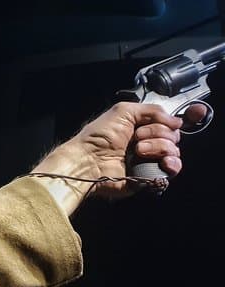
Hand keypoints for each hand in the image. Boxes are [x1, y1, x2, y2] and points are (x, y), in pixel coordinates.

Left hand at [31, 101, 204, 212]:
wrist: (88, 161)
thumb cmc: (99, 136)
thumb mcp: (124, 111)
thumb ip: (152, 110)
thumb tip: (176, 120)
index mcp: (140, 128)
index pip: (169, 123)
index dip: (180, 120)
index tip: (198, 112)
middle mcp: (146, 143)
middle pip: (173, 136)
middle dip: (158, 132)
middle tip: (136, 137)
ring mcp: (148, 161)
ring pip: (174, 151)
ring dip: (158, 146)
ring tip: (138, 150)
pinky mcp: (148, 176)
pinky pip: (172, 170)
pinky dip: (171, 163)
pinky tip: (162, 161)